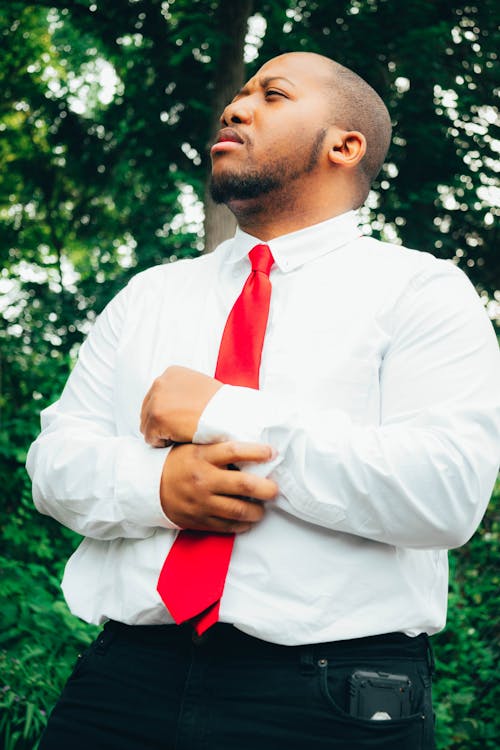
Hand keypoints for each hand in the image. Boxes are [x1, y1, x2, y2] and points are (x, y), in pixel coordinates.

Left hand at [141, 365, 222, 445]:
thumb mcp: (200, 387)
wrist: (228, 414)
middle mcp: (160, 383)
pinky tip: (179, 439)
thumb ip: (183, 391)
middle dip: (161, 422)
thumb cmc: (220, 406)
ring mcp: (156, 400)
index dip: (168, 412)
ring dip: (162, 433)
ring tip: (180, 435)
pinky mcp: (156, 418)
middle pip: (148, 410)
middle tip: (179, 430)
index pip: (157, 396)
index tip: (180, 419)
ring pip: (146, 425)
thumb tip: (175, 404)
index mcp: (171, 373)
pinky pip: (150, 438)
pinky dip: (162, 443)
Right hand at [160, 441, 278, 532]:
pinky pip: (227, 526)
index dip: (257, 452)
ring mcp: (202, 502)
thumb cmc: (178, 463)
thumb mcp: (194, 447)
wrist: (149, 487)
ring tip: (262, 508)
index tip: (272, 453)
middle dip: (266, 488)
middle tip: (275, 489)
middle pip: (244, 484)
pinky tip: (248, 520)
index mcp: (202, 456)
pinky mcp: (200, 520)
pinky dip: (242, 525)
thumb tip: (251, 444)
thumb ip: (218, 446)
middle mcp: (204, 479)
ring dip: (257, 511)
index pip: (235, 451)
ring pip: (239, 510)